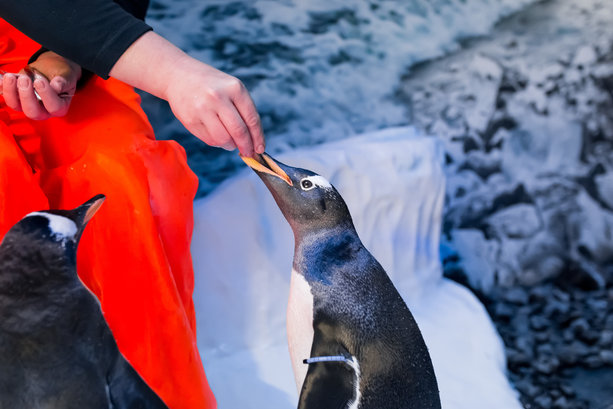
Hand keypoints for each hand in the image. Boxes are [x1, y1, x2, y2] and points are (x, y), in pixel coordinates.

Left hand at [0, 51, 80, 119]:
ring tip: (11, 77)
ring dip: (11, 92)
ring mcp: (28, 106)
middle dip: (26, 96)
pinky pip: (7, 97)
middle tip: (25, 79)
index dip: (46, 95)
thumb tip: (56, 86)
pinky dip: (3, 87)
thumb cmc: (60, 74)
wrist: (50, 70)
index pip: (54, 107)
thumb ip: (63, 81)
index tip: (40, 81)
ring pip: (16, 106)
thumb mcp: (66, 75)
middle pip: (33, 112)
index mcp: (60, 107)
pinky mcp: (17, 100)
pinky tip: (3, 78)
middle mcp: (44, 111)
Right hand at [109, 32, 264, 156]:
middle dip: (246, 146)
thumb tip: (254, 141)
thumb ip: (243, 111)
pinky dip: (217, 143)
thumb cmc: (211, 85)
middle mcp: (218, 97)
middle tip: (248, 153)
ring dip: (230, 145)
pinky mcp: (190, 120)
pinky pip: (209, 140)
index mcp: (234, 88)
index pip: (252, 119)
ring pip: (223, 139)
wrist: (179, 75)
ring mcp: (202, 109)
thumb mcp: (231, 88)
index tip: (260, 148)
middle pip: (239, 131)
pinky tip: (217, 135)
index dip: (258, 137)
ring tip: (230, 142)